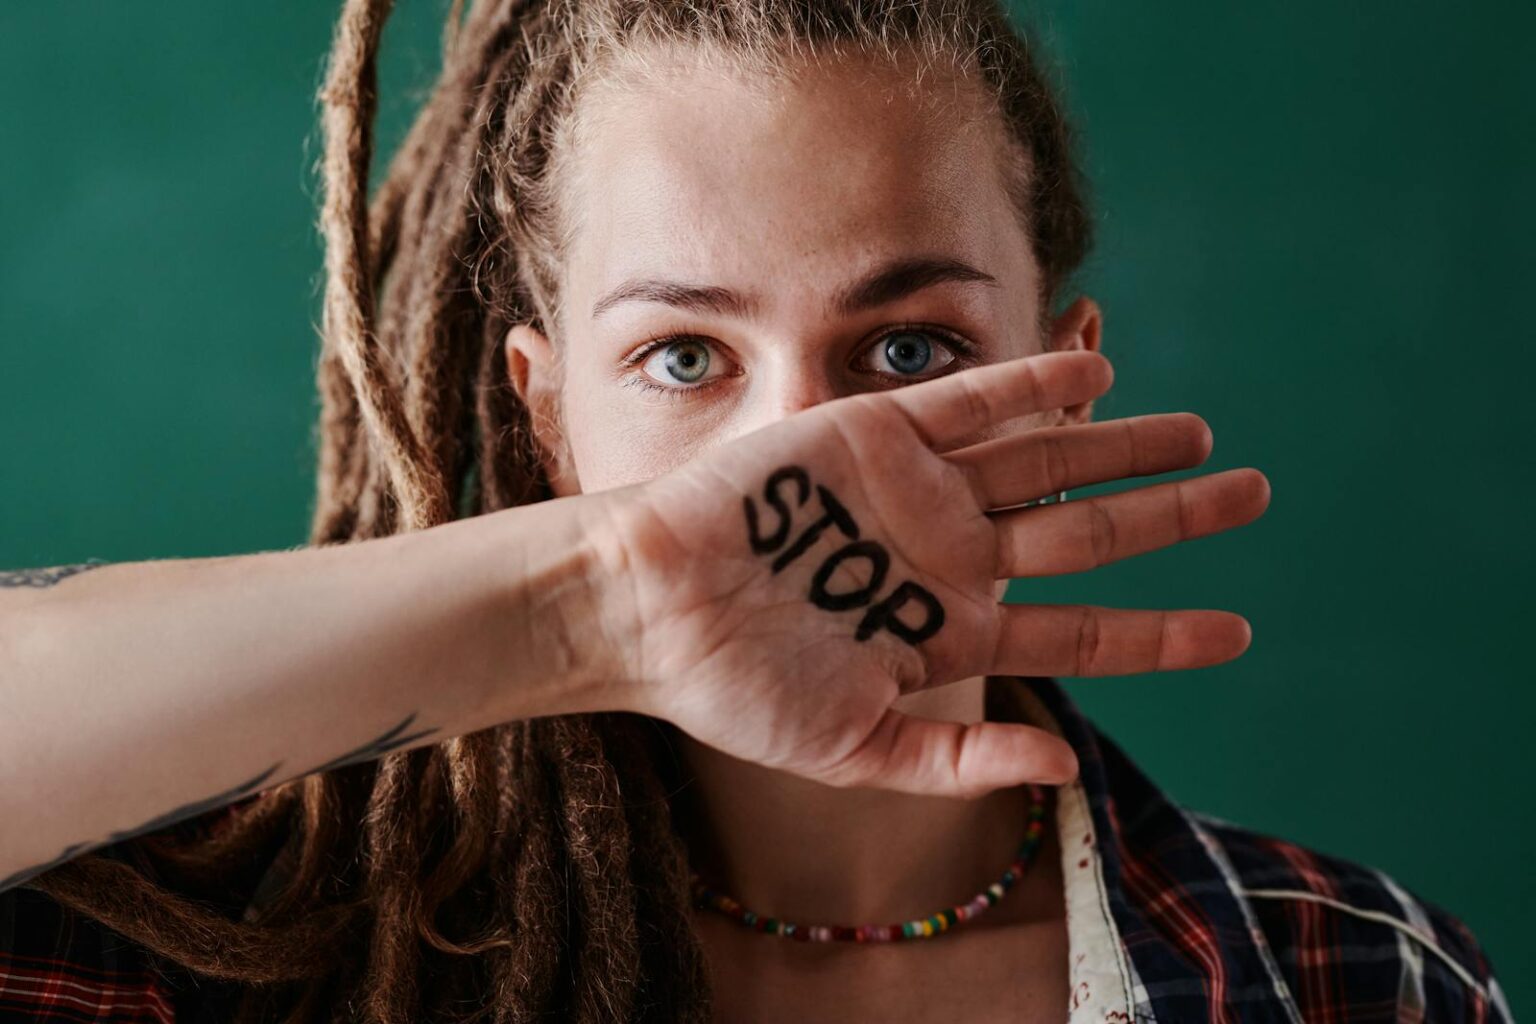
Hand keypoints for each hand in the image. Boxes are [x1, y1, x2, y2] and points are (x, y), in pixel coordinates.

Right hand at [586, 350, 1268, 796]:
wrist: (652, 607)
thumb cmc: (736, 688)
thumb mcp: (852, 750)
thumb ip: (955, 763)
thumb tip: (1065, 770)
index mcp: (949, 634)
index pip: (1079, 633)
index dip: (1160, 634)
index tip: (1238, 634)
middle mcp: (948, 558)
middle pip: (1085, 532)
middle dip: (1170, 516)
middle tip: (1253, 494)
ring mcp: (918, 494)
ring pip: (1046, 461)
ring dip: (1123, 443)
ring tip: (1201, 434)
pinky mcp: (877, 436)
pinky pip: (972, 404)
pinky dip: (1034, 387)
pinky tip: (1099, 377)